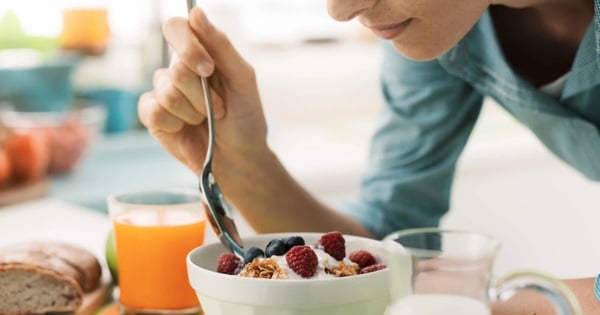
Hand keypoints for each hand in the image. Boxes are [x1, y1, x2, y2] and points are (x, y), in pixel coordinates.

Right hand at [138, 8, 266, 174]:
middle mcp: (177, 69)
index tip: (208, 69)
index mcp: (200, 54)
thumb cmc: (245, 117)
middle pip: (176, 67)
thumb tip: (195, 12)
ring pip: (167, 92)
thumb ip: (220, 45)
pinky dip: (176, 123)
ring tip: (206, 120)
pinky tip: (186, 129)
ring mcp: (163, 92)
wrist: (240, 158)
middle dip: (202, 93)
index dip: (189, 46)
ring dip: (194, 111)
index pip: (176, 28)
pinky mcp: (153, 116)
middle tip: (219, 108)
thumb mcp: (242, 78)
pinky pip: (154, 111)